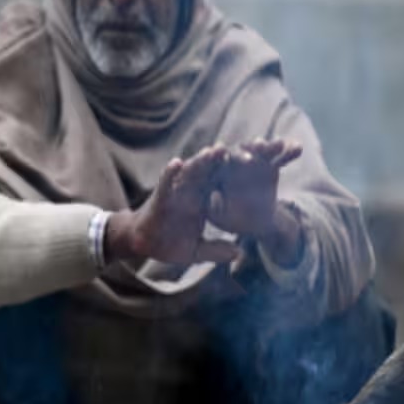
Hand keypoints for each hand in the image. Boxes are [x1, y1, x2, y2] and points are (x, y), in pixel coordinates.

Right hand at [105, 146, 239, 265]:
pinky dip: (170, 173)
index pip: (223, 185)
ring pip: (190, 173)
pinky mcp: (160, 197)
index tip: (260, 171)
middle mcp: (191, 192)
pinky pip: (165, 182)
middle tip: (245, 153)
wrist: (143, 244)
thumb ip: (216, 251)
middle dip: (225, 163)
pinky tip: (177, 163)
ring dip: (201, 161)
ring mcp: (175, 192)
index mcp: (203, 201)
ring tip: (214, 150)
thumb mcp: (196, 251)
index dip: (239, 178)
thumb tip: (239, 253)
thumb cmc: (169, 243)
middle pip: (211, 173)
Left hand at [207, 139, 301, 239]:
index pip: (212, 162)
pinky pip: (280, 157)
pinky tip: (299, 148)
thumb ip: (216, 209)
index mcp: (216, 174)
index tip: (219, 150)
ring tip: (279, 144)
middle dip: (245, 151)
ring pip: (259, 151)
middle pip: (237, 153)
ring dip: (269, 146)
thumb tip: (214, 197)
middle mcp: (232, 162)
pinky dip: (289, 152)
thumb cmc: (232, 220)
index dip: (215, 156)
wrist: (256, 221)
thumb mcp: (221, 218)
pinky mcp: (270, 164)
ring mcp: (253, 161)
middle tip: (255, 150)